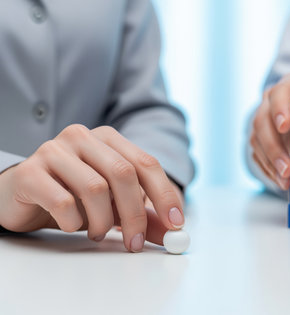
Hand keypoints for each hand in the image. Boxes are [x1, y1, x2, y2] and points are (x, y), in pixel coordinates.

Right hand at [0, 124, 183, 251]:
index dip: (165, 194)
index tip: (176, 223)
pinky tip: (70, 225)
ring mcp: (54, 151)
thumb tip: (171, 231)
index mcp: (108, 139)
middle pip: (124, 174)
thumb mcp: (112, 204)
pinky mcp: (30, 172)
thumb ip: (141, 214)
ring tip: (96, 233)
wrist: (20, 195)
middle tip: (135, 242)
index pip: (146, 163)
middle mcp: (82, 137)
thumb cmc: (71, 196)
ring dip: (102, 221)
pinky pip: (63, 201)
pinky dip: (73, 221)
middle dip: (135, 214)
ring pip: (95, 188)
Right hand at [250, 73, 289, 189]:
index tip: (286, 126)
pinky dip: (266, 168)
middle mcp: (271, 101)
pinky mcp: (259, 138)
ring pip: (255, 139)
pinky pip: (255, 153)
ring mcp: (263, 120)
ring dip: (269, 162)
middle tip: (289, 170)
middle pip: (262, 121)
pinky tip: (279, 182)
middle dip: (273, 147)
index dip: (280, 108)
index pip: (280, 92)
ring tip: (285, 183)